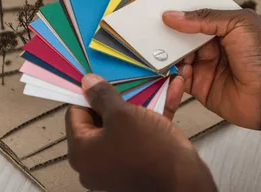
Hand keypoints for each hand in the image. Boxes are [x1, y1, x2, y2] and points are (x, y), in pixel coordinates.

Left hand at [66, 74, 215, 191]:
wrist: (184, 180)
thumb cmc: (150, 152)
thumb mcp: (123, 114)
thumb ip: (102, 96)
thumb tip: (89, 84)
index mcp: (82, 152)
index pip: (75, 114)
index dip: (90, 94)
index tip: (104, 81)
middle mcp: (95, 162)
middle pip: (101, 120)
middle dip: (118, 99)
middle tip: (129, 83)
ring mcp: (117, 165)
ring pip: (124, 126)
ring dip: (140, 104)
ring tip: (150, 86)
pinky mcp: (138, 164)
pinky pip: (142, 134)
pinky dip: (153, 116)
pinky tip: (168, 96)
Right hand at [162, 9, 260, 129]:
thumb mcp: (238, 25)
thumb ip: (205, 18)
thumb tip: (174, 15)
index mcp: (225, 26)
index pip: (197, 14)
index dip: (181, 11)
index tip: (163, 6)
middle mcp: (213, 45)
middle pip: (183, 35)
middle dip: (169, 32)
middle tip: (153, 27)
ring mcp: (205, 65)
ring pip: (177, 56)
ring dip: (169, 53)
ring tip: (161, 49)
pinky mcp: (199, 86)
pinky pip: (178, 78)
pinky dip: (172, 73)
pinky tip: (176, 68)